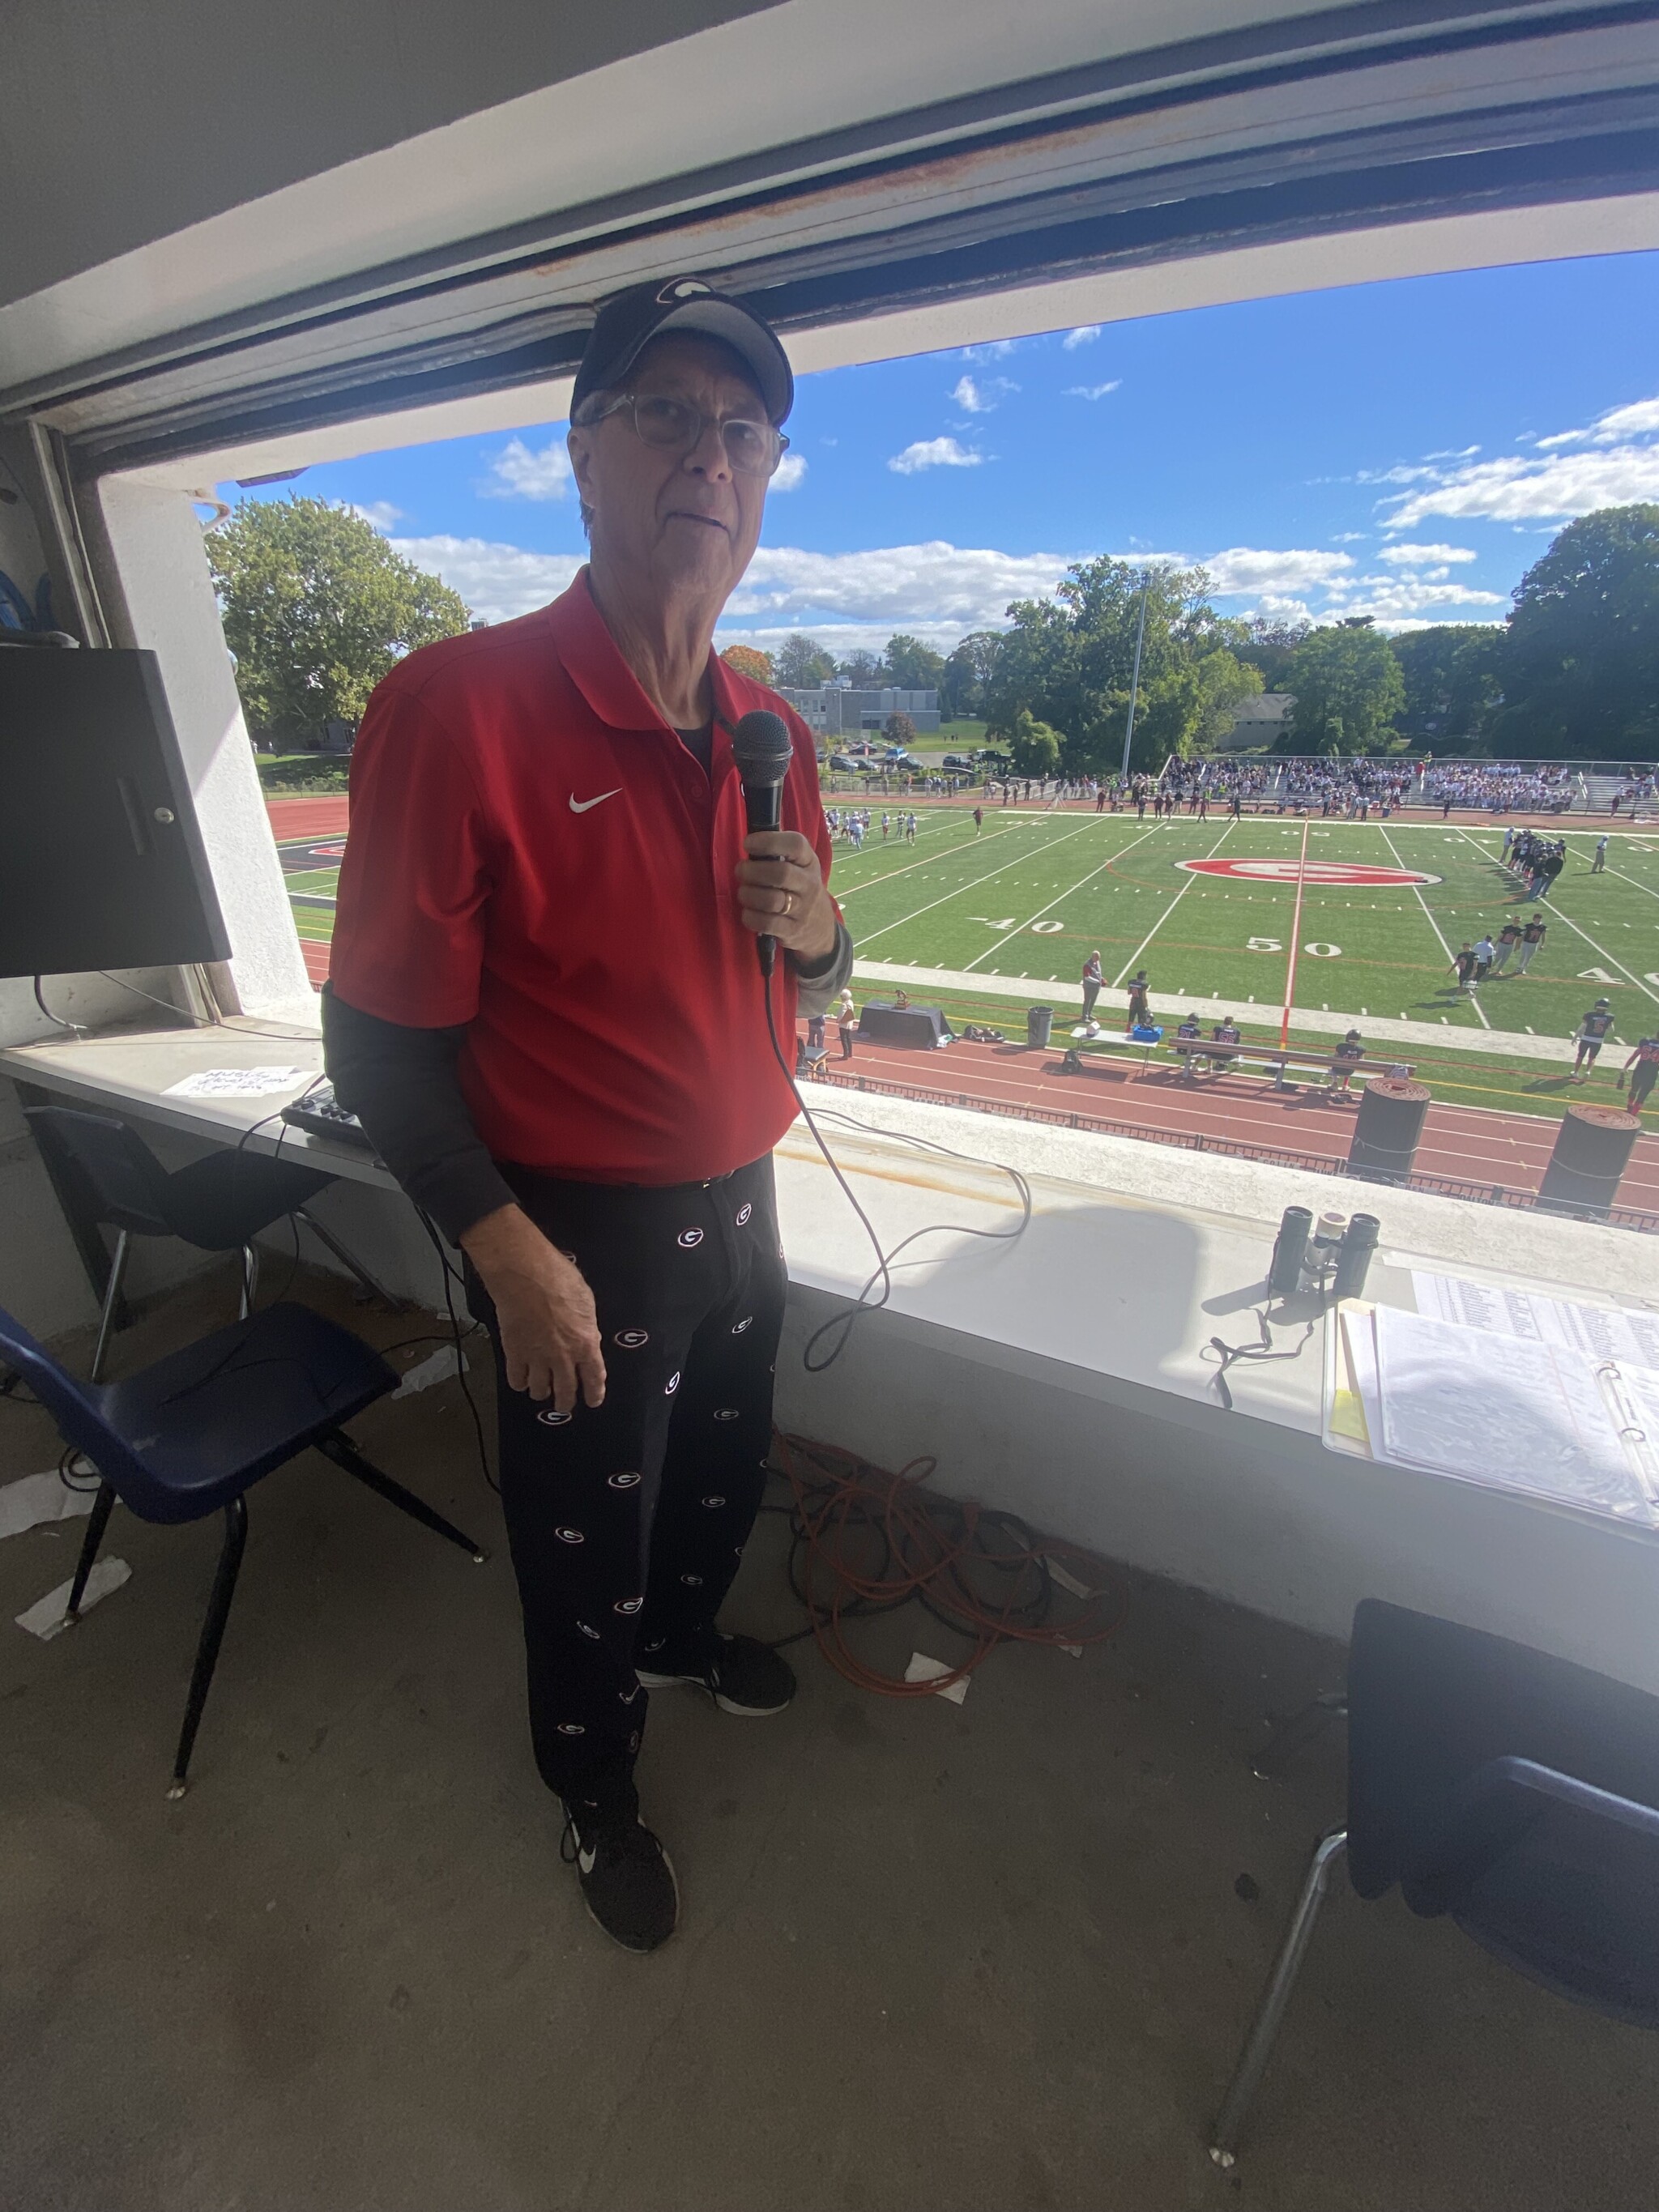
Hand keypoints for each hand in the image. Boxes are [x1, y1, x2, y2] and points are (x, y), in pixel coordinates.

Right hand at [459, 1204, 605, 1410]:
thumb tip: (587, 1336)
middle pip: (565, 1391)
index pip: (594, 1378)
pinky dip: (519, 1383)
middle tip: (564, 1405)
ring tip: (541, 1391)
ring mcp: (537, 1357)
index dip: (594, 1393)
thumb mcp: (586, 1301)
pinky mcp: (514, 1353)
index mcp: (586, 1343)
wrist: (526, 1275)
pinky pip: (516, 1380)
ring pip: (539, 1390)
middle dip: (565, 1402)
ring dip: (541, 1392)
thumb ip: (587, 1325)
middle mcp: (563, 1357)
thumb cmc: (559, 1279)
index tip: (592, 1401)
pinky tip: (521, 1380)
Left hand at [737, 830, 837, 962]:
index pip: (796, 844)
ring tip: (743, 893)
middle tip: (740, 871)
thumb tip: (748, 842)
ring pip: (771, 900)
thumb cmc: (800, 889)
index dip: (768, 841)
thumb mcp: (800, 868)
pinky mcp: (793, 931)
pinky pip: (766, 923)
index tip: (748, 844)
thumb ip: (779, 854)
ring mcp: (803, 909)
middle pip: (781, 873)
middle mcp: (809, 884)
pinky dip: (750, 917)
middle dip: (752, 871)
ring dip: (748, 895)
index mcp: (809, 862)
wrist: (820, 928)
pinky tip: (748, 912)